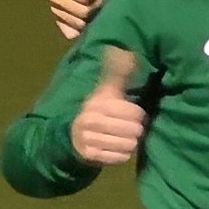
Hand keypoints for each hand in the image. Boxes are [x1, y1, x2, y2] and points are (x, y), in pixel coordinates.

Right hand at [71, 46, 149, 166]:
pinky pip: (122, 158)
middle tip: (125, 128)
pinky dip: (121, 155)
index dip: (136, 115)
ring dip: (128, 143)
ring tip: (119, 138)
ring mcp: (90, 139)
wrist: (72, 137)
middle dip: (134, 130)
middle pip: (135, 130)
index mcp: (98, 103)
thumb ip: (117, 74)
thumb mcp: (106, 92)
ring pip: (130, 145)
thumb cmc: (97, 111)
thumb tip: (124, 51)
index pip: (135, 113)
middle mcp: (91, 120)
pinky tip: (113, 148)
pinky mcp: (91, 156)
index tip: (129, 114)